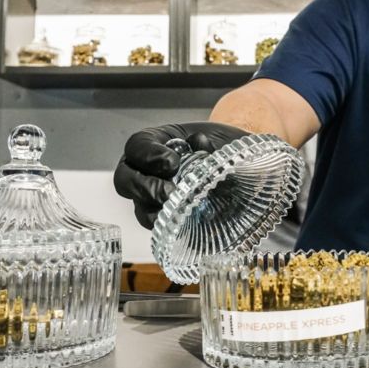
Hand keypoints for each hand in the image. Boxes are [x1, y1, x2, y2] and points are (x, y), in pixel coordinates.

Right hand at [113, 122, 249, 228]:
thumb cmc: (227, 147)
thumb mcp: (223, 137)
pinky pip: (160, 230)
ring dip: (155, 213)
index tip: (172, 162)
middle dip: (144, 187)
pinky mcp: (170, 221)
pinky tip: (188, 228)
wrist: (242, 168)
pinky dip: (172, 230)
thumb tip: (210, 150)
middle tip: (170, 193)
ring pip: (140, 209)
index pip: (137, 145)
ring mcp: (155, 198)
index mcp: (157, 143)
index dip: (148, 154)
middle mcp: (148, 171)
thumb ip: (219, 144)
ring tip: (179, 214)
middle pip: (125, 179)